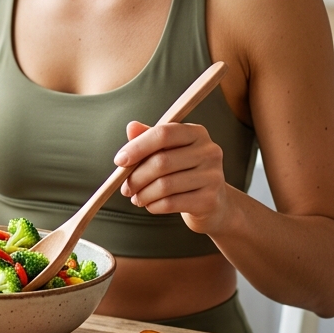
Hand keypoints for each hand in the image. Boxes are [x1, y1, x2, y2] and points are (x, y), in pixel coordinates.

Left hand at [114, 120, 229, 233]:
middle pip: (161, 162)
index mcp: (196, 133)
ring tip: (136, 198)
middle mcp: (209, 151)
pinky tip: (150, 205)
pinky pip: (171, 203)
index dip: (137, 147)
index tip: (119, 161)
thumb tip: (131, 127)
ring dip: (142, 194)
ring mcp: (213, 176)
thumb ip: (149, 138)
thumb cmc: (183, 171)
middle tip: (125, 188)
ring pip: (164, 185)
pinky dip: (154, 205)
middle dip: (136, 177)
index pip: (163, 133)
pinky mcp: (209, 200)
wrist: (214, 203)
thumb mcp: (167, 151)